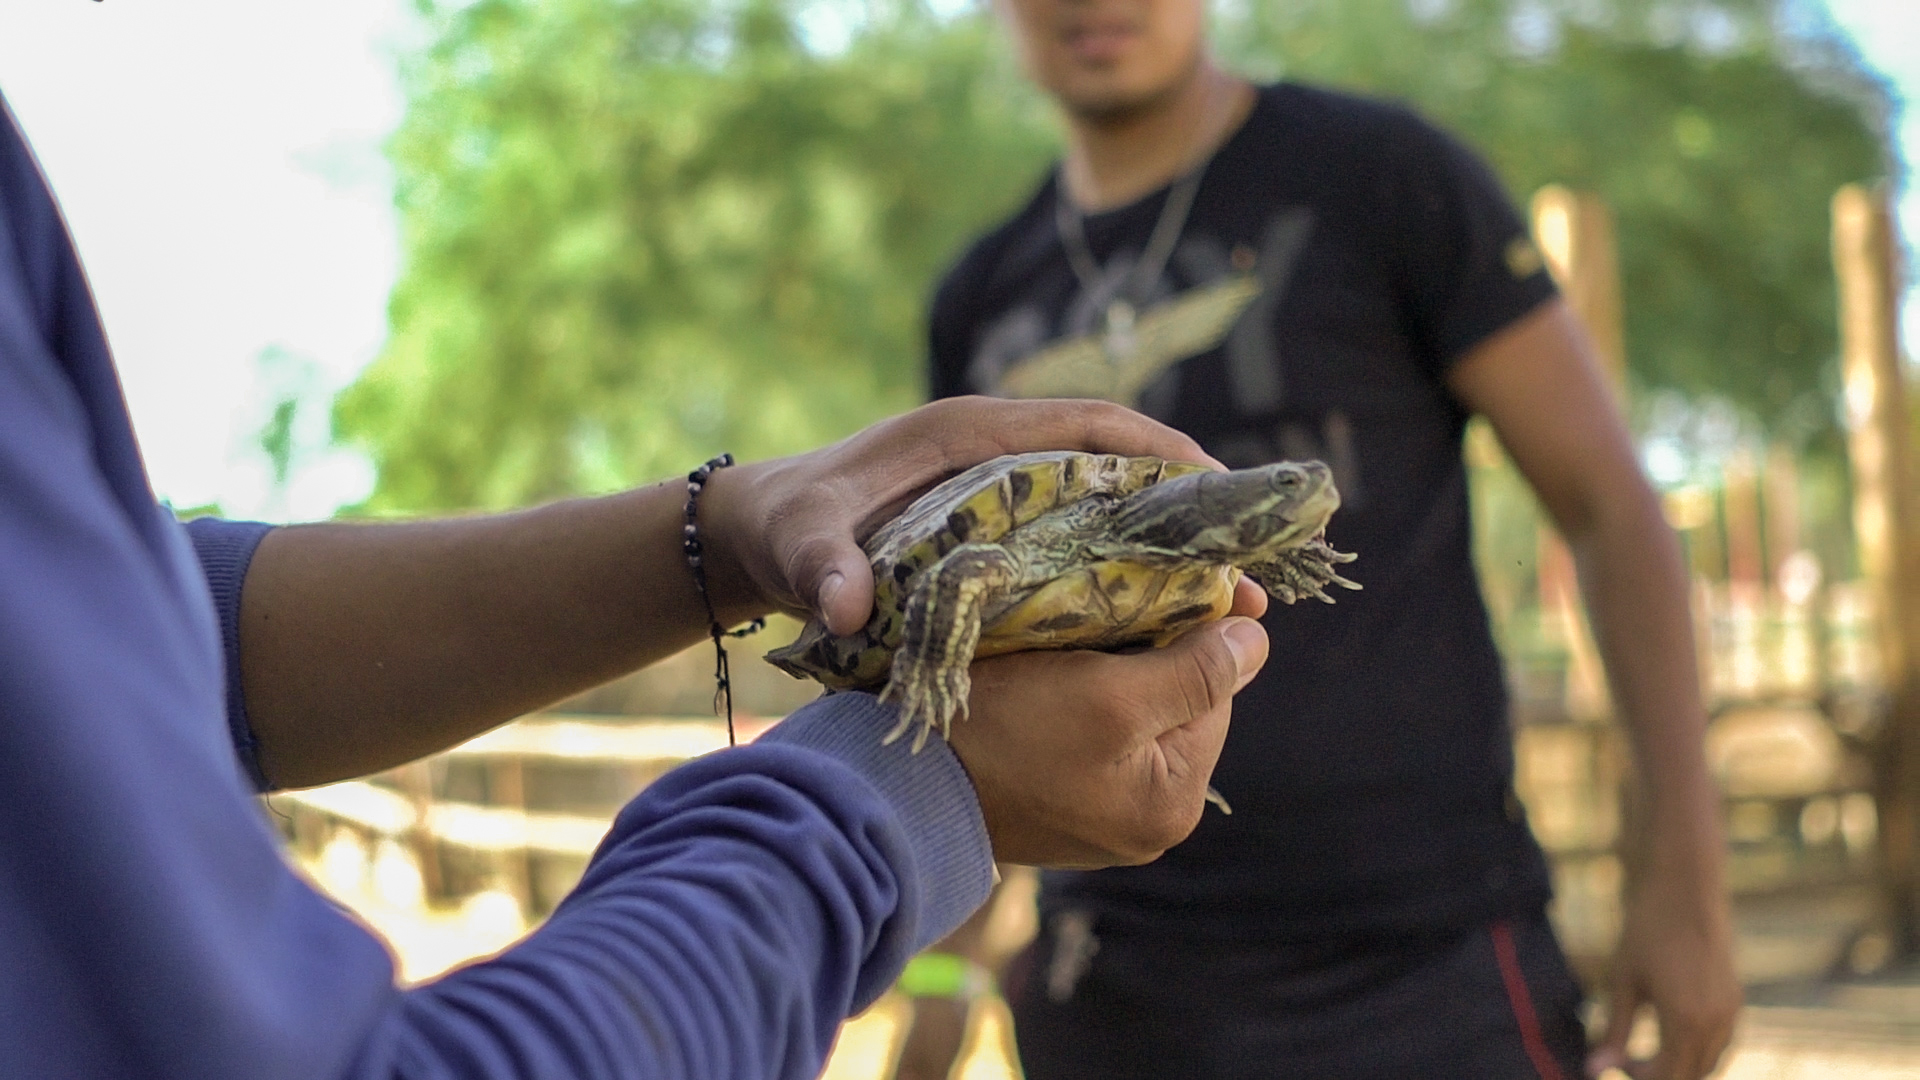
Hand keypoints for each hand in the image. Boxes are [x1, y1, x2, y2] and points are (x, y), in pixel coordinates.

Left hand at [700, 397, 1216, 635]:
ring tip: (1231, 602)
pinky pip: (1083, 535)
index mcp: (969, 432)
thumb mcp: (798, 541)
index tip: (1220, 489)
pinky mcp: (1001, 524)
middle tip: (1250, 567)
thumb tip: (850, 603)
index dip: (1158, 454)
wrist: (758, 528)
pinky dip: (1128, 564)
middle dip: (1188, 511)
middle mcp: (999, 451)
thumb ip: (822, 567)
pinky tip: (1164, 618)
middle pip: (1118, 467)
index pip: (1087, 425)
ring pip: (1108, 505)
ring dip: (1168, 548)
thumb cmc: (784, 522)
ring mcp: (1004, 487)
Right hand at [947, 604, 1267, 867]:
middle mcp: (1147, 823)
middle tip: (1092, 617)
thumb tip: (1259, 639)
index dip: (1186, 636)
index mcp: (1174, 804)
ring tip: (1061, 644)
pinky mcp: (1056, 802)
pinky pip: (1088, 733)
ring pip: (1129, 713)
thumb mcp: (1112, 695)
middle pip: (1173, 704)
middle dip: (1144, 655)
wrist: (901, 785)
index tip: (1146, 591)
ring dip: (1105, 671)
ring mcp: (1099, 818)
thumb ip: (1196, 671)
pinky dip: (1072, 698)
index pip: (1214, 691)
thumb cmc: (1009, 734)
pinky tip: (1040, 677)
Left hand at [1586, 833, 1741, 1078]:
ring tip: (1647, 1050)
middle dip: (1659, 1075)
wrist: (1683, 888)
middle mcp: (1716, 1023)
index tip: (1613, 1061)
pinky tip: (1670, 1034)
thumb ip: (1613, 1031)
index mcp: (1686, 1022)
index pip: (1665, 1077)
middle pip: (1690, 1076)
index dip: (1638, 1076)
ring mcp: (1731, 1012)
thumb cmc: (1646, 931)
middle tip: (1627, 1060)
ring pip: (1709, 1064)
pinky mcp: (1736, 1000)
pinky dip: (1697, 1050)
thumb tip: (1593, 1070)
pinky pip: (1721, 1044)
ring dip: (1681, 1066)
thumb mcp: (1622, 982)